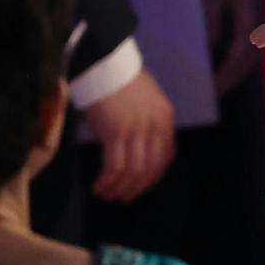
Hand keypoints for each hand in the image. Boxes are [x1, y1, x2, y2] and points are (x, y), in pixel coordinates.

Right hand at [83, 69, 175, 201]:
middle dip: (136, 187)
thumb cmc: (121, 84)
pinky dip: (107, 180)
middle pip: (151, 167)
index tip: (141, 187)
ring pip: (133, 170)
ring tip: (107, 194)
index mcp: (166, 119)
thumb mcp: (146, 103)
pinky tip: (98, 185)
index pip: (166, 156)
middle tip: (122, 197)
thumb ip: (147, 125)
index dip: (153, 176)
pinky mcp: (116, 132)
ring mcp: (137, 130)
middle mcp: (156, 126)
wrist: (106, 67)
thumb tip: (138, 152)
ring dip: (119, 187)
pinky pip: (115, 165)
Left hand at [202, 0, 264, 97]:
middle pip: (246, 63)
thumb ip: (210, 23)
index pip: (239, 57)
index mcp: (249, 20)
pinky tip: (216, 67)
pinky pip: (243, 48)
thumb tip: (207, 53)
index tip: (209, 92)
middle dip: (228, 81)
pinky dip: (232, 62)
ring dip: (231, 73)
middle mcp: (257, 26)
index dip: (224, 76)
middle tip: (206, 99)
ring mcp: (256, 24)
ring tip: (210, 87)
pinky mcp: (250, 21)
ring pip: (247, 58)